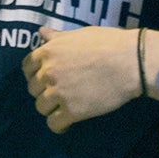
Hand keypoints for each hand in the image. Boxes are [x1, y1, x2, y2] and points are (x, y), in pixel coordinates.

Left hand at [23, 26, 140, 131]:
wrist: (131, 62)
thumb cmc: (109, 43)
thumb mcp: (79, 34)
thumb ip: (57, 37)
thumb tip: (41, 32)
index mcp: (48, 52)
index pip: (26, 67)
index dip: (34, 73)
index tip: (44, 78)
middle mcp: (48, 72)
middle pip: (33, 89)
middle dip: (43, 91)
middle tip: (58, 93)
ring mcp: (59, 92)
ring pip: (41, 107)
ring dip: (50, 108)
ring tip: (63, 107)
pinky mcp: (72, 111)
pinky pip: (54, 124)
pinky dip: (58, 126)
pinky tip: (66, 123)